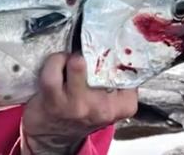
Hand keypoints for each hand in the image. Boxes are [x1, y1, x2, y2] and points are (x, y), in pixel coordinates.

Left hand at [21, 53, 137, 154]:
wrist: (52, 134)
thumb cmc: (82, 110)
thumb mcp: (108, 101)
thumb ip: (117, 82)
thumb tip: (118, 49)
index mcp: (122, 106)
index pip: (130, 73)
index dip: (118, 56)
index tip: (109, 53)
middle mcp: (101, 108)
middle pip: (103, 66)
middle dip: (94, 55)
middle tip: (87, 56)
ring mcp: (77, 104)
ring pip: (78, 64)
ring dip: (72, 56)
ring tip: (70, 61)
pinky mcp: (53, 100)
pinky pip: (54, 68)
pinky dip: (54, 60)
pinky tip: (56, 64)